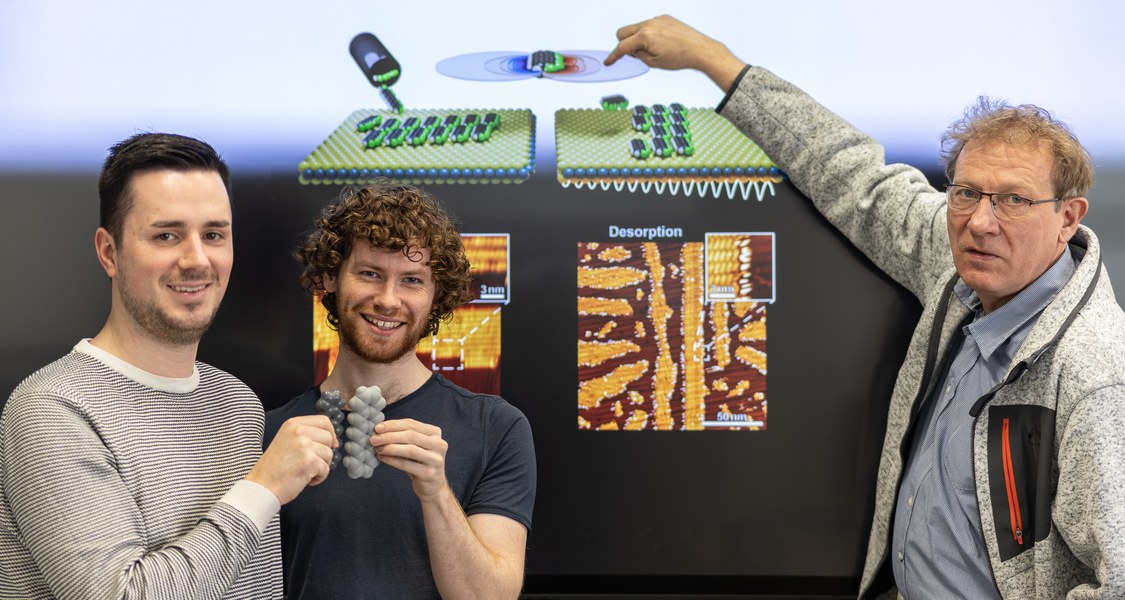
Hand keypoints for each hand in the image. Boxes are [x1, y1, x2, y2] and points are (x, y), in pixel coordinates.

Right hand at [247, 415, 336, 504]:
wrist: (262, 486)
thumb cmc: (274, 468)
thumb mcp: (287, 440)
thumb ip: (306, 434)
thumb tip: (333, 439)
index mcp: (293, 424)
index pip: (324, 421)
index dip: (331, 433)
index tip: (330, 444)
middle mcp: (299, 431)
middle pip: (328, 437)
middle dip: (324, 452)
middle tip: (309, 462)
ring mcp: (304, 445)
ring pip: (329, 453)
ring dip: (321, 466)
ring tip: (304, 470)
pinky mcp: (310, 461)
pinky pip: (326, 469)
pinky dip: (319, 477)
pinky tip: (304, 478)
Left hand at [370, 418, 449, 499]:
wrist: (432, 485)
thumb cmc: (419, 462)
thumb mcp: (415, 446)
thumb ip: (402, 436)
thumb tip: (379, 430)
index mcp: (435, 433)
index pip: (412, 424)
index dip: (393, 425)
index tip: (377, 428)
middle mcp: (439, 444)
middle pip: (411, 436)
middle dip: (390, 436)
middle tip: (374, 439)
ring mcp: (436, 459)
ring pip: (410, 450)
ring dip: (391, 448)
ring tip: (377, 448)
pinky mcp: (429, 473)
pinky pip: (407, 465)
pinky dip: (392, 460)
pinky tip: (382, 458)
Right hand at [604, 15, 744, 90]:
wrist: (699, 49)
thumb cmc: (681, 57)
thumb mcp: (654, 63)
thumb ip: (638, 56)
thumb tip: (631, 51)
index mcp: (645, 37)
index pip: (623, 46)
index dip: (614, 56)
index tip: (609, 61)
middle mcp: (649, 24)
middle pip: (623, 32)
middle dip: (624, 43)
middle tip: (635, 54)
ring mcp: (657, 19)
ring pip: (636, 28)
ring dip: (638, 38)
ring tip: (654, 49)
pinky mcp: (665, 18)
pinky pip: (649, 25)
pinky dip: (649, 33)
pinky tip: (662, 42)